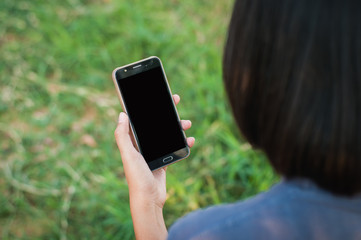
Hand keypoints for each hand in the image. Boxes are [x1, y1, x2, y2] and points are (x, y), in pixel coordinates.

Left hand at [114, 94, 194, 238]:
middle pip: (156, 124)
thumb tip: (121, 114)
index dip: (148, 106)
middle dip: (166, 113)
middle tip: (176, 101)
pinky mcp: (163, 161)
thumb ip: (123, 135)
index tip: (158, 95)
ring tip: (187, 123)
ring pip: (167, 134)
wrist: (148, 199)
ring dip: (177, 127)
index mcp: (133, 141)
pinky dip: (183, 143)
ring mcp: (154, 153)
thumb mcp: (128, 154)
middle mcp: (143, 145)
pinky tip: (190, 140)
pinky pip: (174, 148)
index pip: (140, 119)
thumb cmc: (136, 177)